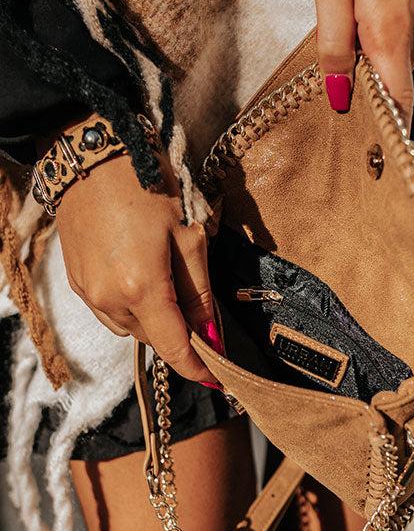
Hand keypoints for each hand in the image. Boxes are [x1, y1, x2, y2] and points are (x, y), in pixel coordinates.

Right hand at [56, 151, 220, 384]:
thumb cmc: (148, 184)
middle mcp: (108, 299)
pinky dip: (132, 307)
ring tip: (170, 284)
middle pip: (154, 339)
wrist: (93, 152)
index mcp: (141, 288)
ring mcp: (87, 292)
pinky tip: (143, 276)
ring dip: (155, 320)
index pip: (174, 347)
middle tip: (203, 311)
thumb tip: (211, 337)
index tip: (220, 379)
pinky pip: (110, 311)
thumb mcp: (188, 235)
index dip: (199, 367)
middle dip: (180, 333)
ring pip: (131, 328)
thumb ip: (200, 292)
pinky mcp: (75, 281)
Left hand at [315, 0, 413, 126]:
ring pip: (393, 70)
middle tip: (333, 98)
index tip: (369, 164)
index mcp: (392, 36)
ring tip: (349, 37)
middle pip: (391, 92)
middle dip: (364, 99)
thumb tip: (338, 97)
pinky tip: (365, 22)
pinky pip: (401, 51)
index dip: (383, 137)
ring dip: (370, 66)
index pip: (397, 109)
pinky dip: (381, 49)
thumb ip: (333, 45)